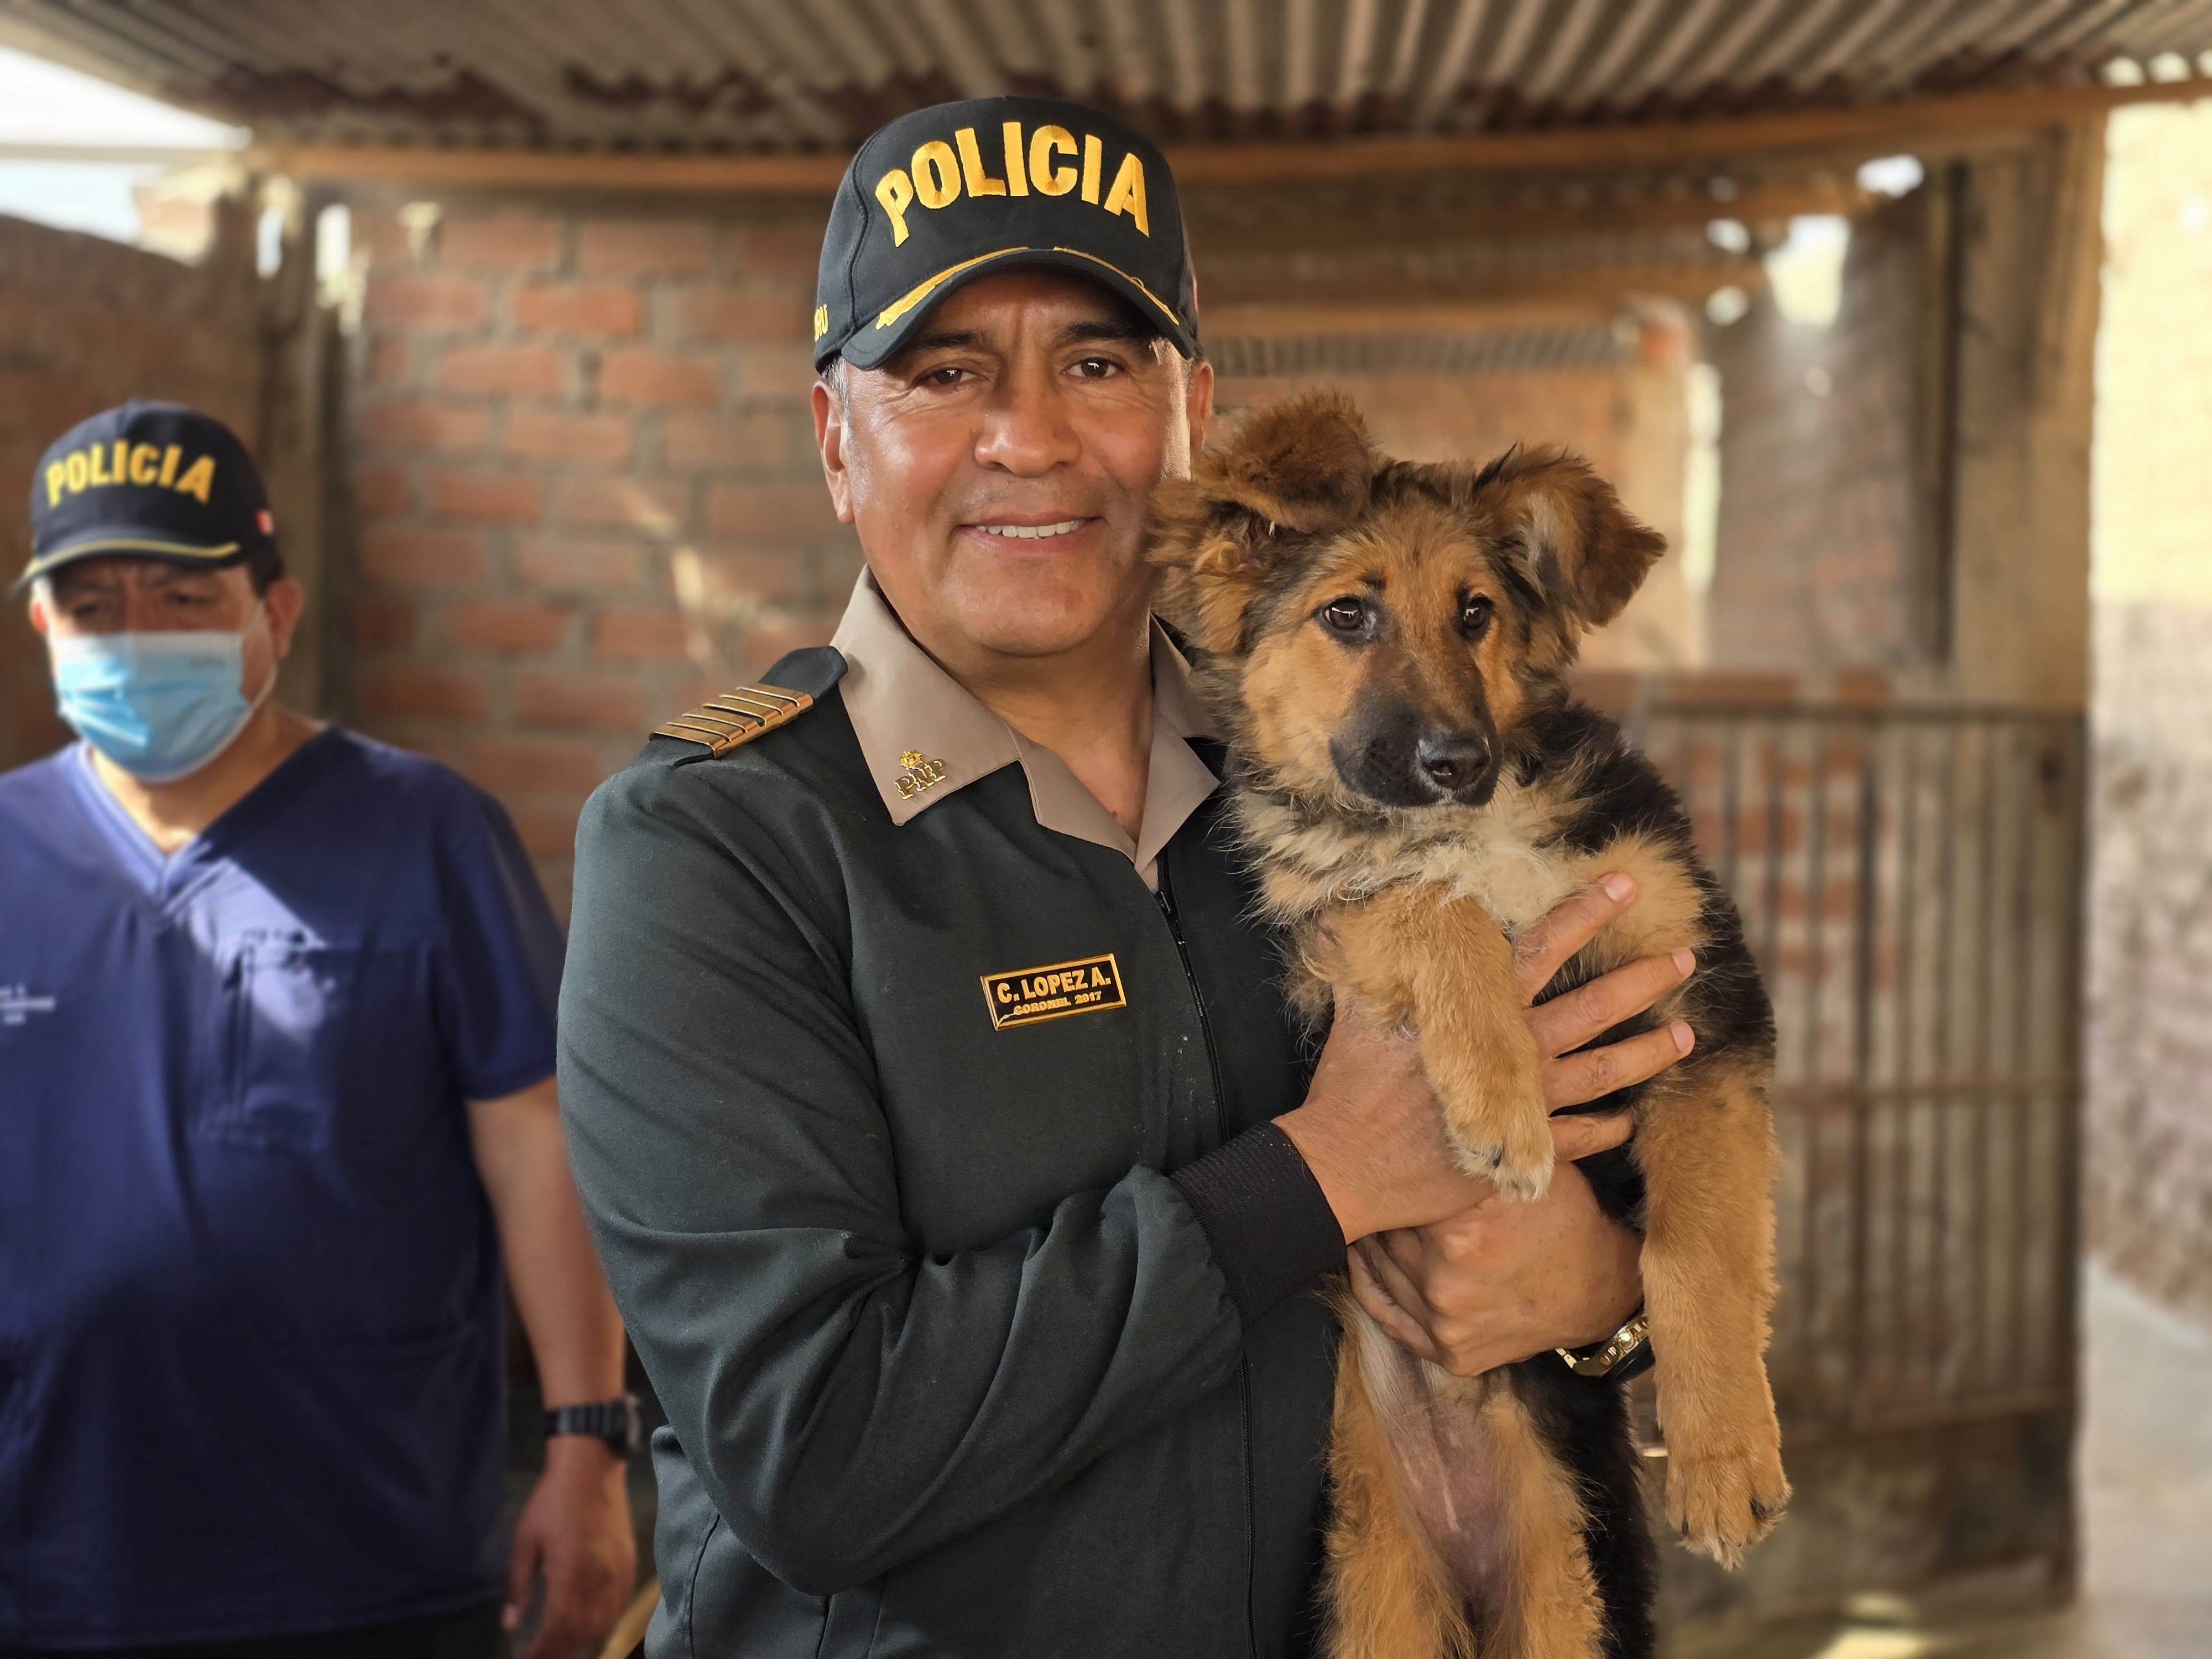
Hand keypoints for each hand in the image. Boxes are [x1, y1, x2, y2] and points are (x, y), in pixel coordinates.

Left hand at [506, 1436, 637, 1658]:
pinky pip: (620, 1605)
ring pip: (604, 1623)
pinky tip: (590, 1624)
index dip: (540, 1650)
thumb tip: (510, 1623)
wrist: (590, 1467)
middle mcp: (599, 1578)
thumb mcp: (525, 1540)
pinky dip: (605, 1622)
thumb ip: (519, 1586)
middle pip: (582, 1633)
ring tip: (561, 1643)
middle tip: (539, 1653)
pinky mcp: (629, 1563)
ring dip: (581, 1640)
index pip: (558, 1630)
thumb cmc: (552, 1501)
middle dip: (558, 1650)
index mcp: (570, 1573)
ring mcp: (618, 1571)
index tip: (525, 1656)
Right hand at [1277, 873, 1694, 1241]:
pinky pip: (1581, 1137)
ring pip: (1604, 1071)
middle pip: (1594, 1006)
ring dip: (1649, 1052)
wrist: (1346, 1166)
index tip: (1627, 884)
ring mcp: (1524, 1103)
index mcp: (1478, 1009)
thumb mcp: (1356, 1008)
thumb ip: (1366, 959)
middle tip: (1687, 957)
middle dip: (1643, 978)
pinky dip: (1610, 1128)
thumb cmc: (1349, 1084)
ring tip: (1688, 1035)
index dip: (1585, 911)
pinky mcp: (1522, 1151)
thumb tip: (1354, 906)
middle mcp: (1512, 1050)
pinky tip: (1632, 1119)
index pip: (1542, 946)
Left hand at [1348, 1118, 1643, 1375]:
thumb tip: (1434, 1089)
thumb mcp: (1528, 1167)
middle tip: (1364, 1180)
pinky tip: (1363, 1262)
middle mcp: (1447, 1278)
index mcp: (1462, 1227)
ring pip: (1379, 1271)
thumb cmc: (1563, 1217)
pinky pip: (1389, 1316)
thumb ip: (1480, 1142)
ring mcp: (1445, 1321)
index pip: (1397, 1190)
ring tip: (1364, 1213)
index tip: (1374, 1152)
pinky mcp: (1448, 1352)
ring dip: (1370, 1241)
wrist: (1600, 1289)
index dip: (1388, 1169)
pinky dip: (1373, 1287)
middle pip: (1384, 1230)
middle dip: (1379, 1205)